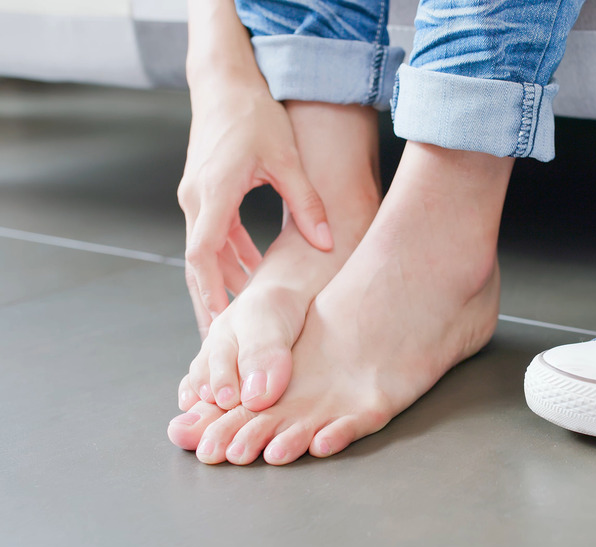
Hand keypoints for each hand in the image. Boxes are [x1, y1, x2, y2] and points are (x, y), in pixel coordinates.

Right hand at [178, 82, 332, 335]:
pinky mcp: (205, 195)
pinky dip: (229, 260)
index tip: (221, 323)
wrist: (225, 83)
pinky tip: (250, 276)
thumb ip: (307, 203)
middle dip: (209, 303)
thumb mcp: (286, 158)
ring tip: (238, 321)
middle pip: (198, 265)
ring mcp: (197, 198)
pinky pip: (214, 237)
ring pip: (206, 254)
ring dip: (222, 285)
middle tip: (221, 343)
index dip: (211, 290)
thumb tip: (327, 242)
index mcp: (214, 193)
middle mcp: (197, 200)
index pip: (203, 254)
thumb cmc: (254, 115)